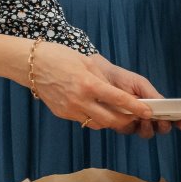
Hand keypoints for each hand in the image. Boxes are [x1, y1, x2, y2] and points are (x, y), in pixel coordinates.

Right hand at [31, 42, 180, 137]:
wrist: (32, 64)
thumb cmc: (61, 57)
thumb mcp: (87, 63)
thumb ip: (104, 80)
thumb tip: (119, 95)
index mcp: (88, 84)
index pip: (118, 100)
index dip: (135, 108)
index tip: (148, 112)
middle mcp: (79, 100)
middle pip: (111, 119)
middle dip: (127, 120)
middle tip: (137, 117)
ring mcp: (70, 109)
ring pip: (98, 124)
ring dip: (111, 121)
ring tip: (120, 114)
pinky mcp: (62, 114)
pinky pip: (84, 121)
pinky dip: (95, 118)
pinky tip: (99, 110)